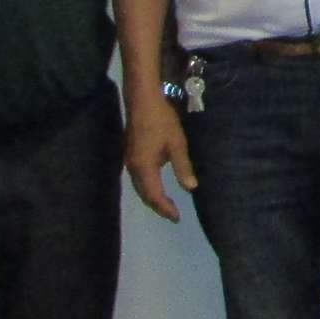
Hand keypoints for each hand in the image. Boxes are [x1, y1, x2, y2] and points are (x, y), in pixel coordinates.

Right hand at [124, 99, 196, 221]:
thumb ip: (183, 167)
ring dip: (152, 197)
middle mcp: (133, 168)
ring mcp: (129, 160)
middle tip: (173, 215)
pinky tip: (156, 186)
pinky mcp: (130, 154)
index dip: (165, 208)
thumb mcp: (177, 144)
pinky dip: (147, 187)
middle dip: (158, 206)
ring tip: (166, 204)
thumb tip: (191, 188)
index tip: (177, 218)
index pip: (154, 196)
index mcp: (144, 167)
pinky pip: (137, 178)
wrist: (142, 100)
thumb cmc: (162, 120)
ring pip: (139, 187)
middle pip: (144, 194)